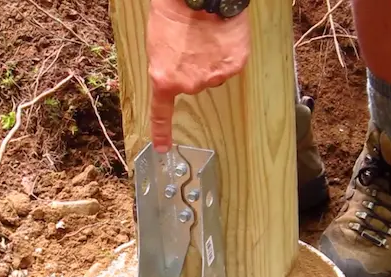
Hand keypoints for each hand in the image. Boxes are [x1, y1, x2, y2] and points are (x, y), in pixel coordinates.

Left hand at [147, 0, 250, 152]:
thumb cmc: (174, 14)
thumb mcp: (157, 44)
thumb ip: (165, 68)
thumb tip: (174, 77)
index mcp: (164, 79)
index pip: (162, 112)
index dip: (162, 132)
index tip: (163, 148)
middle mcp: (189, 84)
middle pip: (193, 85)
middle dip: (192, 69)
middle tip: (191, 45)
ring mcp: (213, 77)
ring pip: (212, 75)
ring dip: (210, 61)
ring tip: (206, 37)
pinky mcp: (233, 67)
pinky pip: (229, 66)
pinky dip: (227, 55)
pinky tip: (221, 39)